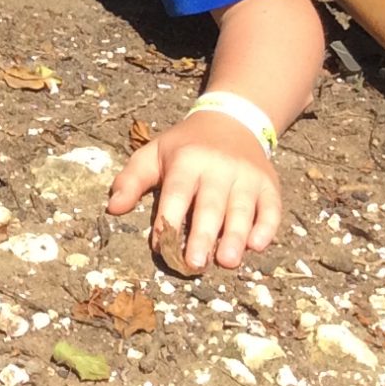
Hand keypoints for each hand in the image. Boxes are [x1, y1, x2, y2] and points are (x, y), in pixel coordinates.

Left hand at [105, 110, 280, 274]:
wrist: (231, 121)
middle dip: (202, 234)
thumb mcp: (154, 154)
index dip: (168, 218)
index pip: (177, 191)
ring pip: (242, 208)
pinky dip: (267, 227)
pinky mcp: (269, 184)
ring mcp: (247, 175)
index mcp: (187, 160)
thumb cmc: (185, 146)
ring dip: (236, 236)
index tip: (160, 245)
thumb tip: (112, 208)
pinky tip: (257, 245)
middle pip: (210, 204)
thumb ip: (132, 179)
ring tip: (227, 261)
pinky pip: (271, 207)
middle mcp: (218, 167)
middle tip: (195, 264)